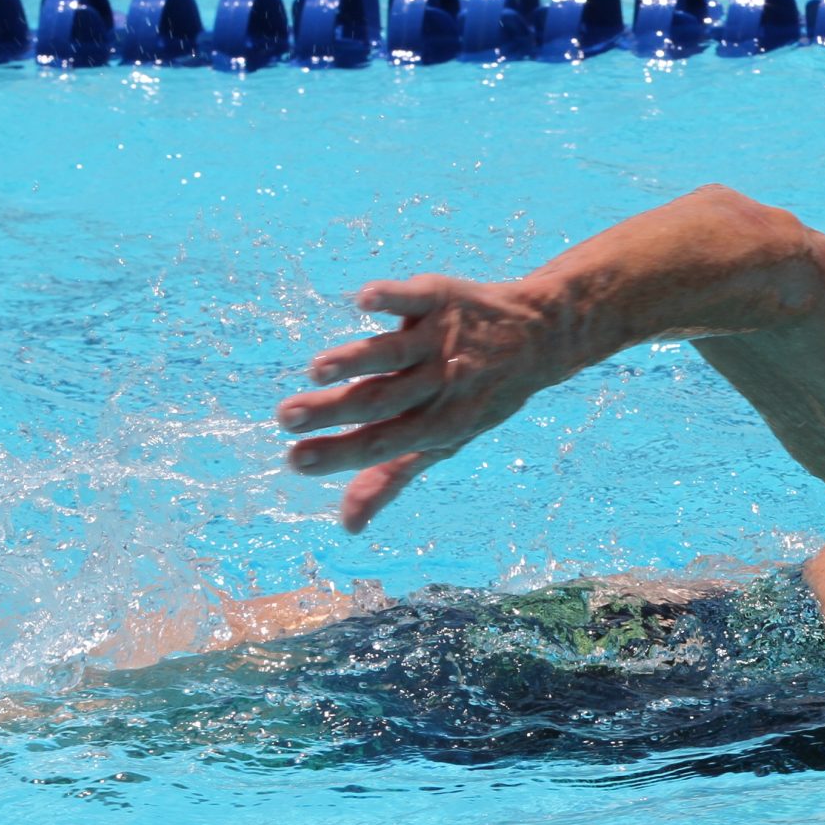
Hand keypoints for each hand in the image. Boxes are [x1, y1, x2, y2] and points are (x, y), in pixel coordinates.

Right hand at [276, 274, 567, 530]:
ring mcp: (439, 340)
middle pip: (380, 399)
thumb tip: (347, 526)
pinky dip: (391, 298)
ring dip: (356, 360)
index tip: (294, 460)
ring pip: (393, 353)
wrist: (539, 338)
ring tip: (318, 370)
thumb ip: (390, 478)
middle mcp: (438, 383)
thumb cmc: (478, 398)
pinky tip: (364, 300)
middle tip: (285, 417)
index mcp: (436, 425)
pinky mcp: (439, 299)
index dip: (338, 454)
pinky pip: (413, 299)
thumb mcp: (442, 443)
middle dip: (332, 411)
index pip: (380, 443)